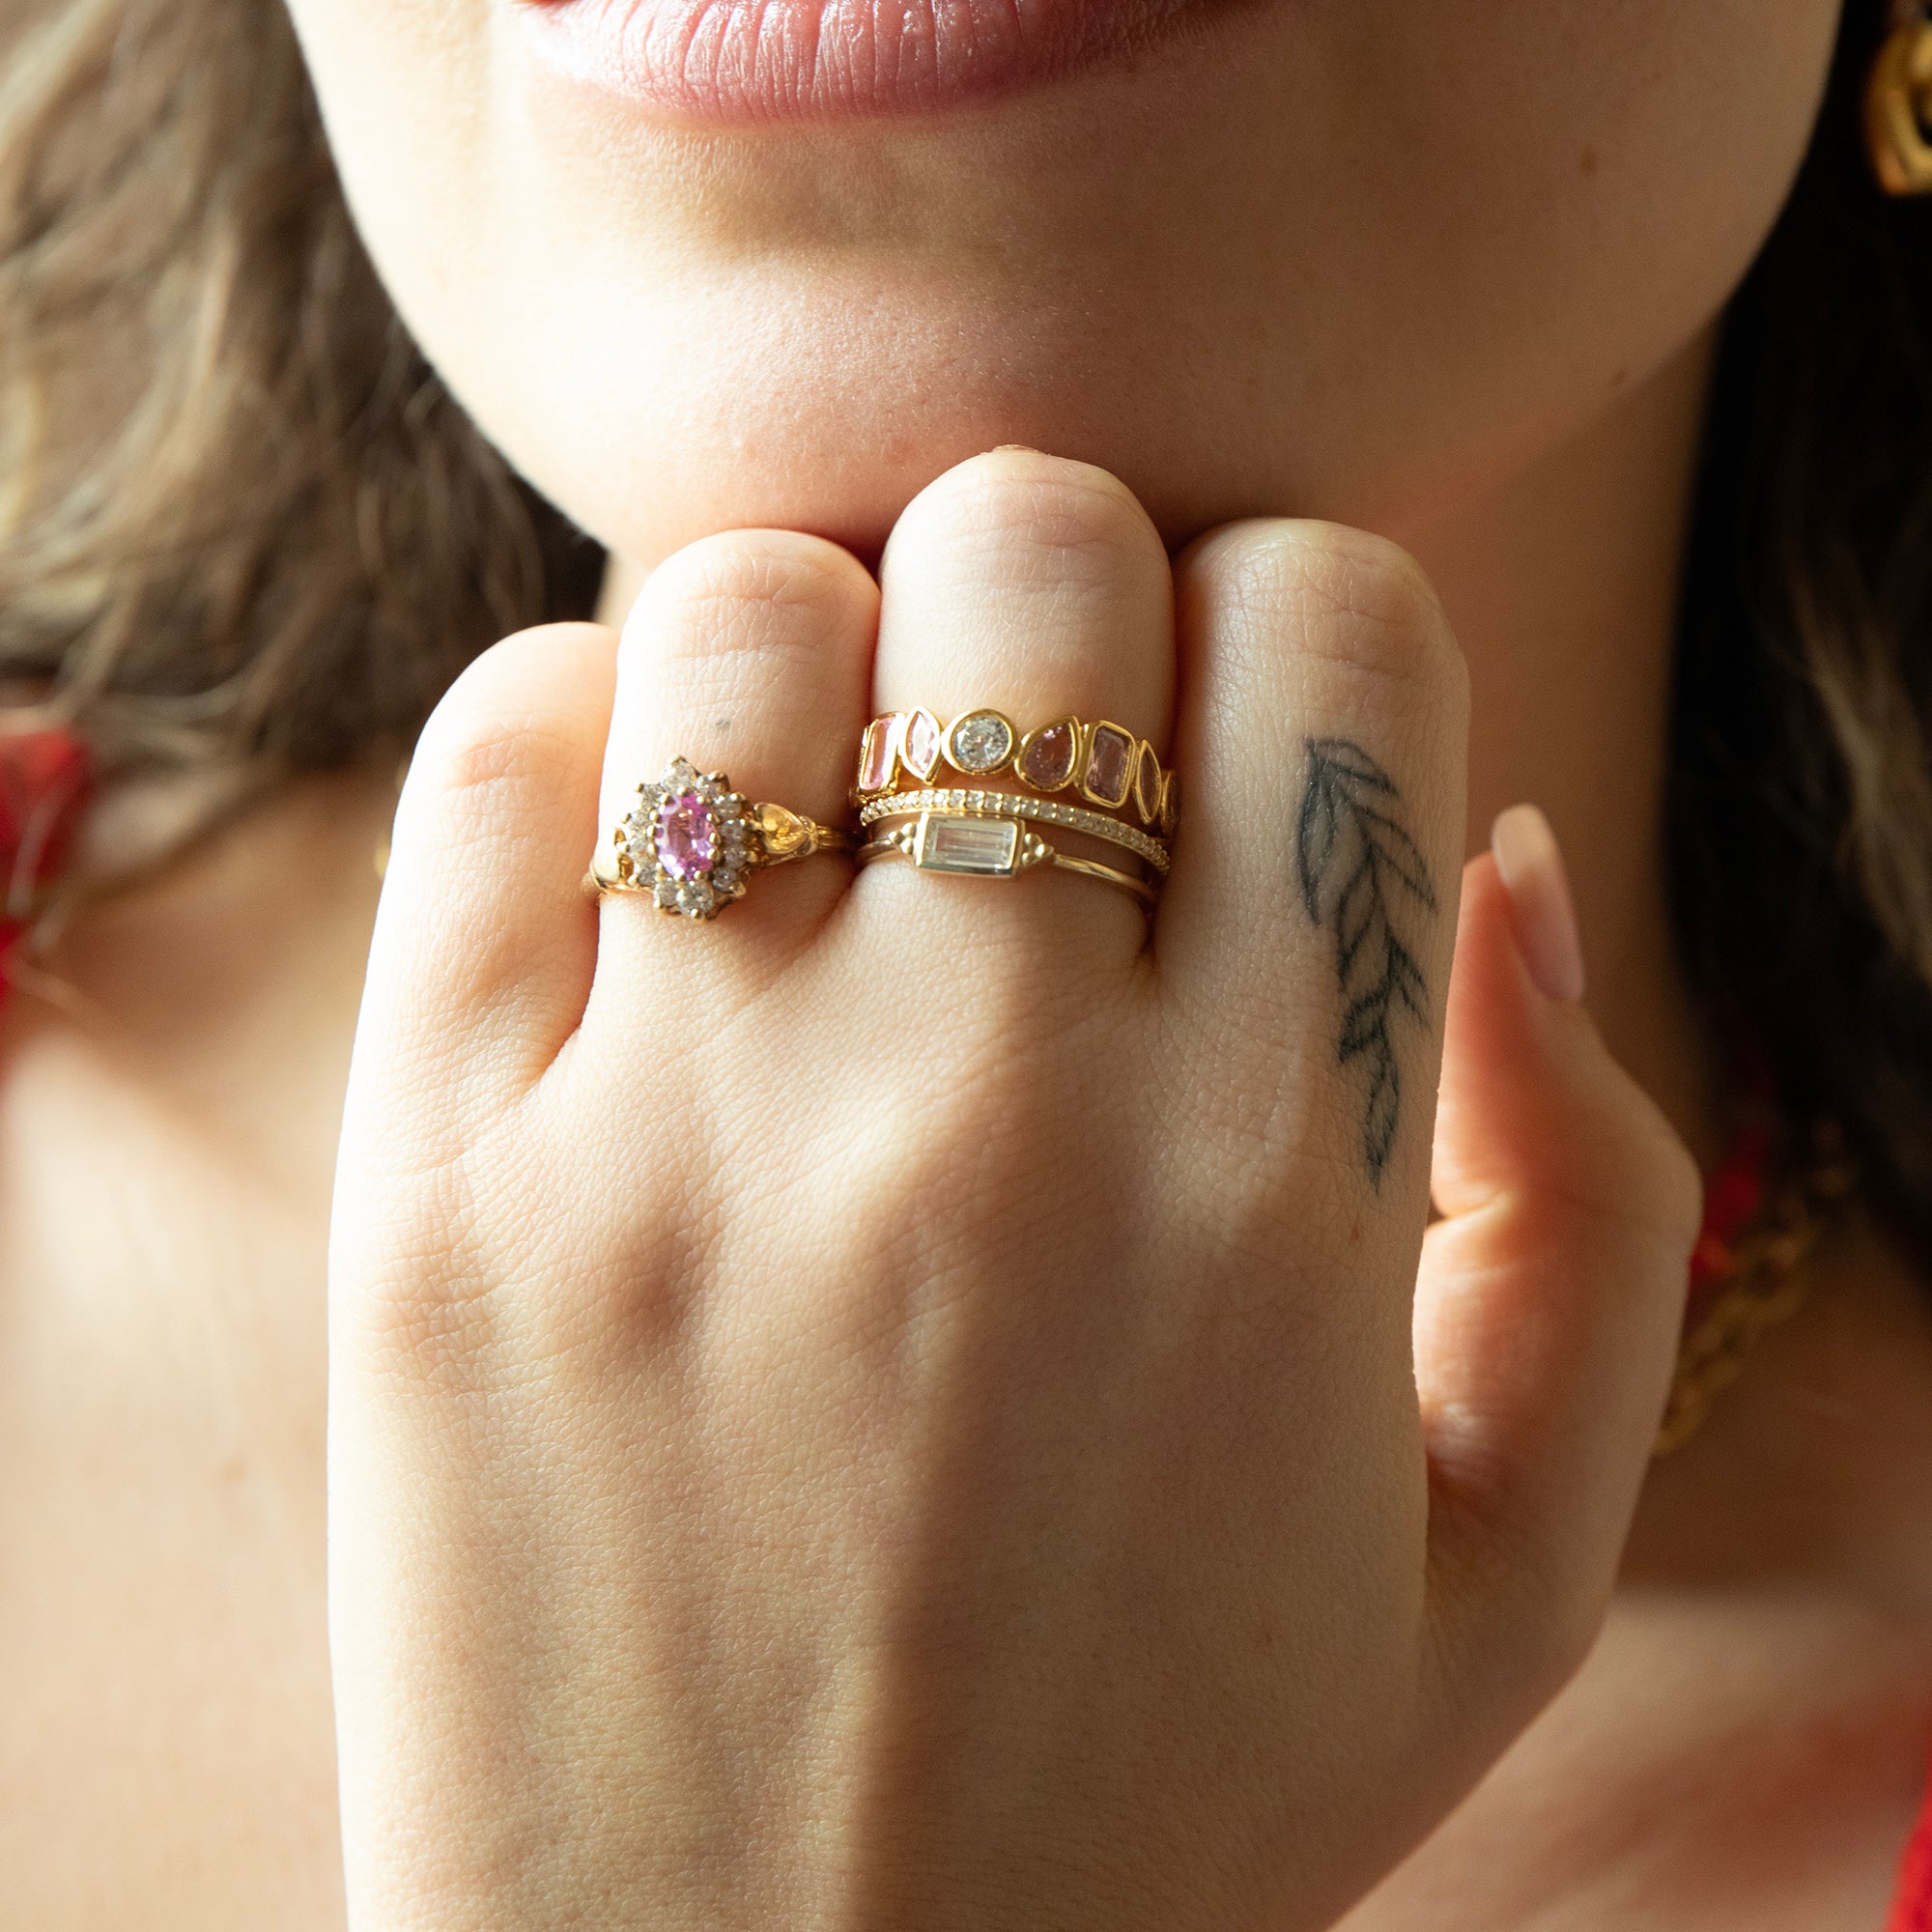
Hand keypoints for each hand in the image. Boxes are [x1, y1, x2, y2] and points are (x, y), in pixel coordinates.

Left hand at [329, 450, 1698, 1929]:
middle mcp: (985, 1114)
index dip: (1297, 625)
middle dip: (1065, 583)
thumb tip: (1504, 841)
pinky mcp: (444, 1182)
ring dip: (819, 631)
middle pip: (1039, 537)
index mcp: (1281, 1179)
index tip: (1231, 736)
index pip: (1330, 623)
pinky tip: (646, 852)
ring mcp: (684, 1138)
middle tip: (1028, 739)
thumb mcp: (1509, 1550)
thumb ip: (1596, 1179)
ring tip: (831, 792)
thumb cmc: (1160, 1792)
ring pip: (751, 601)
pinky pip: (498, 758)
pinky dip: (580, 724)